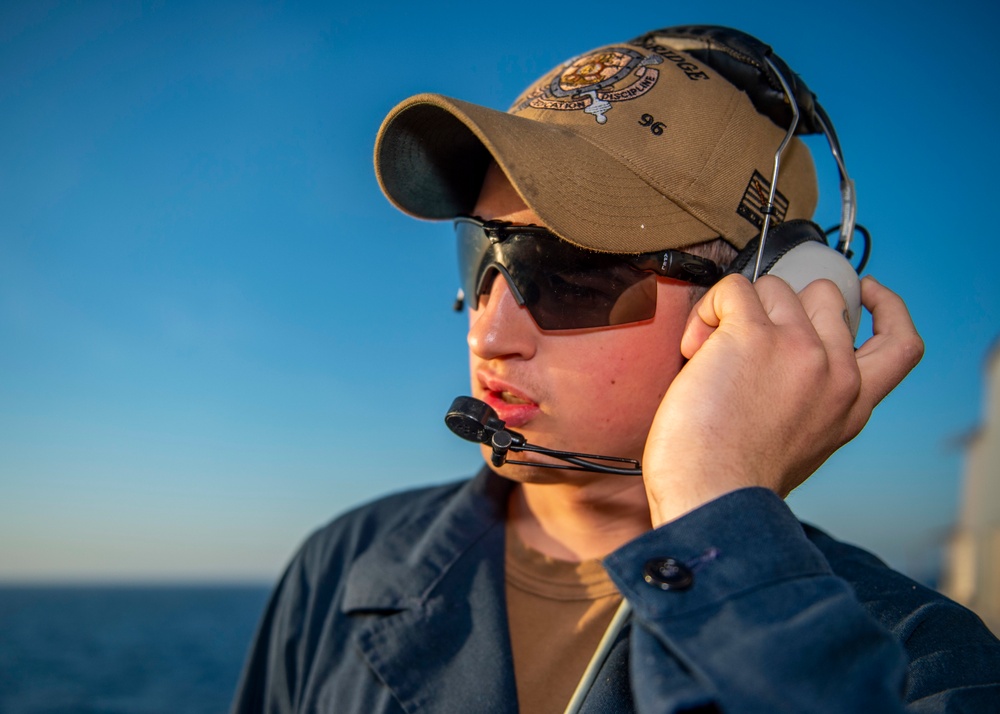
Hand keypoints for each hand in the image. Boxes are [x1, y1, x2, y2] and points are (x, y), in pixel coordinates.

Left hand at [642, 274, 923, 526]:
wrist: (713, 494)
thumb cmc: (735, 482)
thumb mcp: (805, 448)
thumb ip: (814, 405)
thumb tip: (781, 369)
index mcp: (852, 404)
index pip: (900, 343)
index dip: (887, 307)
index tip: (864, 290)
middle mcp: (835, 373)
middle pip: (825, 296)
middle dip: (783, 305)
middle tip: (747, 336)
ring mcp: (798, 348)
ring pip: (775, 287)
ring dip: (738, 310)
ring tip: (709, 353)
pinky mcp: (753, 335)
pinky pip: (733, 290)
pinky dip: (709, 309)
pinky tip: (695, 348)